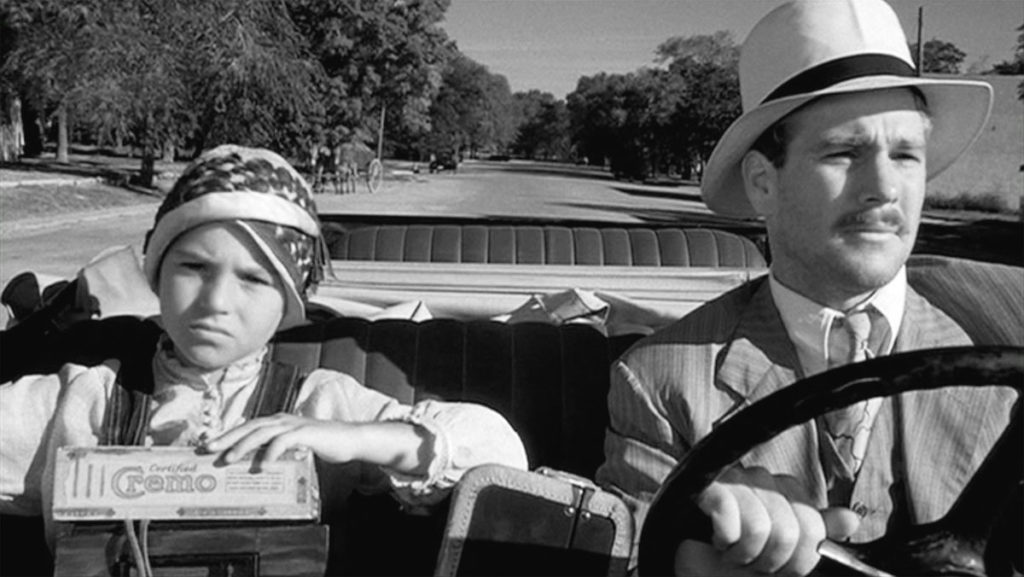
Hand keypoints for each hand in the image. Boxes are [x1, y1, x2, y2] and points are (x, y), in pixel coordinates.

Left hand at [202, 413, 360, 469]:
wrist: (348, 439)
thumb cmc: (322, 444)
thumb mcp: (294, 446)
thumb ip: (277, 449)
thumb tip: (258, 462)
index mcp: (278, 422)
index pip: (248, 427)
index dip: (228, 435)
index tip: (210, 444)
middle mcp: (282, 420)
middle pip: (249, 427)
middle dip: (227, 437)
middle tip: (208, 448)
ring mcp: (293, 425)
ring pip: (262, 432)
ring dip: (243, 445)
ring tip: (229, 458)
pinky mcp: (305, 433)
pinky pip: (284, 441)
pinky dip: (272, 452)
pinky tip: (265, 464)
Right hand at [674, 466, 859, 576]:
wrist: (692, 561)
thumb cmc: (737, 554)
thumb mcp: (784, 550)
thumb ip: (816, 534)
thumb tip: (851, 520)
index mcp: (786, 490)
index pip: (813, 527)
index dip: (800, 560)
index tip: (782, 569)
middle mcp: (763, 479)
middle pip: (791, 530)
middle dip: (774, 562)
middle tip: (755, 565)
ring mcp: (735, 480)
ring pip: (760, 529)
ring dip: (745, 556)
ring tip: (733, 555)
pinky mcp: (709, 487)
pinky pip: (730, 520)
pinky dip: (725, 542)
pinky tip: (718, 542)